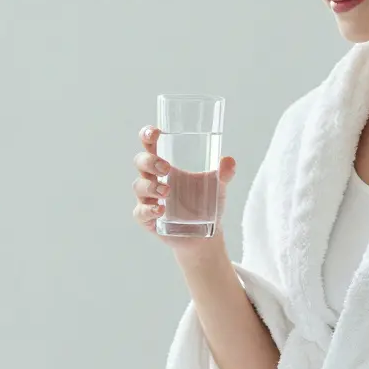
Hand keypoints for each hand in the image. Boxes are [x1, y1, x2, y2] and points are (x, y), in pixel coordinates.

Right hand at [131, 125, 237, 256]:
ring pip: (139, 186)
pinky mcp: (147, 219)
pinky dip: (148, 210)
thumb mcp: (218, 186)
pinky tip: (160, 210)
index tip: (155, 132)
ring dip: (151, 186)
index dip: (147, 135)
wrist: (205, 235)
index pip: (150, 145)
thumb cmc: (206, 203)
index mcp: (165, 165)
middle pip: (140, 162)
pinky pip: (140, 212)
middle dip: (150, 161)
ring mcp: (148, 199)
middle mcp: (153, 179)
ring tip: (168, 191)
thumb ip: (224, 173)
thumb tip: (229, 161)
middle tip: (167, 167)